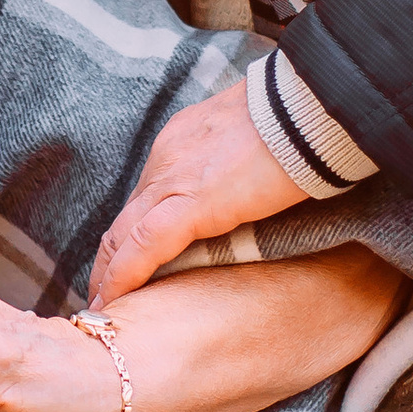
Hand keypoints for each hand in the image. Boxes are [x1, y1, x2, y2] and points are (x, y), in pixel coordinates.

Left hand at [91, 86, 304, 302]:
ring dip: (108, 273)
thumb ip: (240, 163)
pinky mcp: (192, 203)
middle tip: (102, 291)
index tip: (131, 255)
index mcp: (182, 141)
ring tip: (101, 306)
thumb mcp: (257, 140)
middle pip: (126, 216)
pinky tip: (112, 301)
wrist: (311, 105)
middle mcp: (167, 158)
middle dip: (111, 257)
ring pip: (122, 234)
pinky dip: (123, 276)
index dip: (135, 229)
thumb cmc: (301, 120)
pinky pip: (143, 246)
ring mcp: (174, 178)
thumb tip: (249, 186)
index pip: (148, 193)